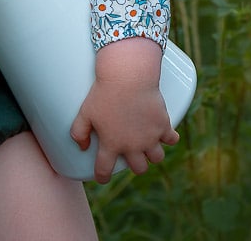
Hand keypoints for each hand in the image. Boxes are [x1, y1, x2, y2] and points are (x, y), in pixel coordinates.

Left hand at [68, 36, 179, 182]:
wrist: (128, 75)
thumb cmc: (104, 92)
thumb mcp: (85, 112)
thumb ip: (79, 132)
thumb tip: (82, 147)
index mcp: (111, 144)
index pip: (104, 170)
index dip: (102, 176)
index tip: (102, 176)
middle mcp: (133, 146)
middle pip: (138, 168)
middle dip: (135, 165)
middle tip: (132, 155)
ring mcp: (150, 137)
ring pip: (156, 158)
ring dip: (152, 154)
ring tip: (148, 144)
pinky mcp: (163, 125)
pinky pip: (172, 139)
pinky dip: (169, 138)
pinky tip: (165, 134)